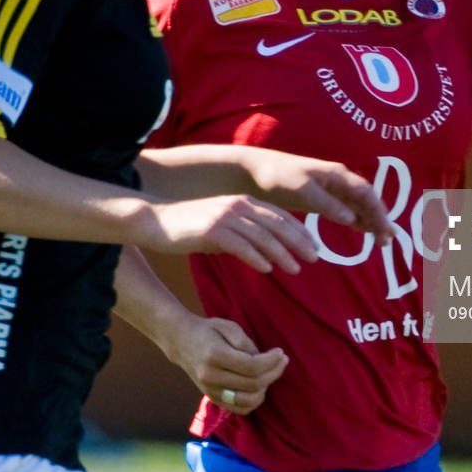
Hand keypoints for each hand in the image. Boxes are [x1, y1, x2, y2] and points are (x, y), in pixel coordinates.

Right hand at [137, 196, 319, 272]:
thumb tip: (265, 253)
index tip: (313, 246)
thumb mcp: (222, 227)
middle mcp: (237, 205)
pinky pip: (240, 245)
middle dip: (298, 241)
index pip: (279, 215)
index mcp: (242, 202)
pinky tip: (268, 269)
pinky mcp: (212, 230)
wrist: (156, 222)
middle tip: (314, 257)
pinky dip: (256, 257)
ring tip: (295, 268)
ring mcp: (225, 217)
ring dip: (282, 253)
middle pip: (276, 224)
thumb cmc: (189, 227)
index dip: (299, 231)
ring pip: (262, 236)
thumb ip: (244, 235)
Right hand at [163, 315, 288, 415]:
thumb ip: (246, 343)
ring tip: (271, 374)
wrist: (181, 341)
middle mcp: (211, 376)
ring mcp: (210, 390)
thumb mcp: (228, 327)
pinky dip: (254, 402)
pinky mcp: (212, 398)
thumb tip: (264, 360)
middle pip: (252, 384)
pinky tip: (260, 387)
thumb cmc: (208, 330)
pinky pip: (239, 409)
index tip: (281, 352)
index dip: (271, 361)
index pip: (251, 366)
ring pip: (247, 401)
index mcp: (214, 355)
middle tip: (282, 361)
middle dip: (273, 373)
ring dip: (265, 388)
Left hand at [243, 150, 396, 240]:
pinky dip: (357, 220)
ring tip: (382, 240)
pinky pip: (346, 209)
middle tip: (389, 241)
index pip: (367, 193)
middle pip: (367, 200)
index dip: (379, 212)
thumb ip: (327, 204)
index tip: (386, 231)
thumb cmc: (276, 177)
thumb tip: (351, 216)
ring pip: (359, 206)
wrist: (253, 172)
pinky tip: (363, 230)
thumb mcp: (302, 191)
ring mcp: (330, 189)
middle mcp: (338, 180)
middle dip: (380, 219)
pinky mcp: (321, 198)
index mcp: (337, 174)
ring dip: (372, 221)